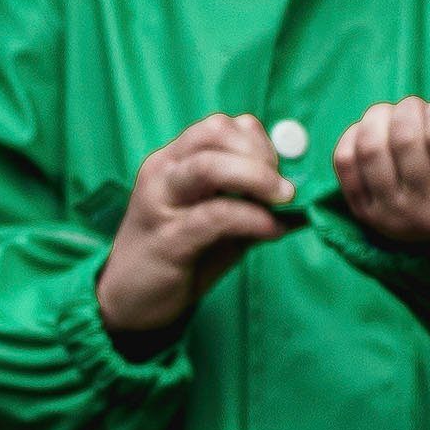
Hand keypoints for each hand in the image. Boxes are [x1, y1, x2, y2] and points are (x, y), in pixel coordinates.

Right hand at [95, 112, 298, 339]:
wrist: (127, 303)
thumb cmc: (176, 259)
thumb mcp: (217, 224)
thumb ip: (250, 204)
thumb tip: (302, 197)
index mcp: (173, 161)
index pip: (219, 126)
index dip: (258, 141)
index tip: (282, 170)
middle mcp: (163, 171)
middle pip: (214, 132)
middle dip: (260, 153)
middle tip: (284, 186)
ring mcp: (161, 202)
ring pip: (210, 166)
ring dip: (258, 178)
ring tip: (285, 200)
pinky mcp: (167, 238)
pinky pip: (216, 215)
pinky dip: (254, 218)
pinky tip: (273, 230)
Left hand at [332, 94, 429, 247]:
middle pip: (404, 134)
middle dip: (412, 109)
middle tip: (421, 114)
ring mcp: (391, 216)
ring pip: (369, 145)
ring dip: (380, 116)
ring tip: (397, 119)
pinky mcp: (361, 212)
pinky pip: (344, 159)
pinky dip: (355, 135)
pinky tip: (375, 136)